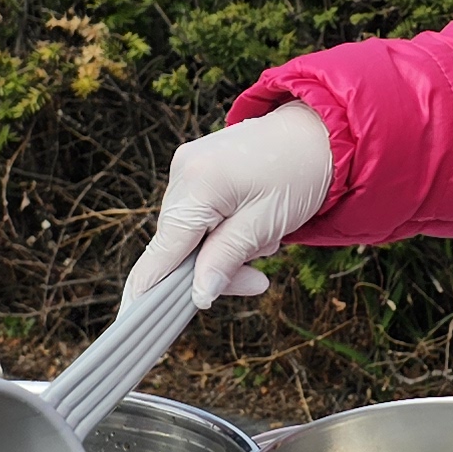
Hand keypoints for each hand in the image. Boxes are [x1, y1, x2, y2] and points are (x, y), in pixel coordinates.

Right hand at [124, 106, 335, 304]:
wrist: (320, 133)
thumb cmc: (299, 175)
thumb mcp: (265, 225)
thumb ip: (225, 260)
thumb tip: (198, 296)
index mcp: (198, 183)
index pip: (163, 249)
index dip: (148, 288)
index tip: (132, 318)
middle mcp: (183, 170)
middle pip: (177, 245)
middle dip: (214, 268)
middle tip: (259, 279)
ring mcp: (187, 166)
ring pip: (189, 233)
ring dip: (222, 249)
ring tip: (266, 239)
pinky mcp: (196, 167)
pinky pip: (198, 214)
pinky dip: (222, 229)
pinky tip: (252, 223)